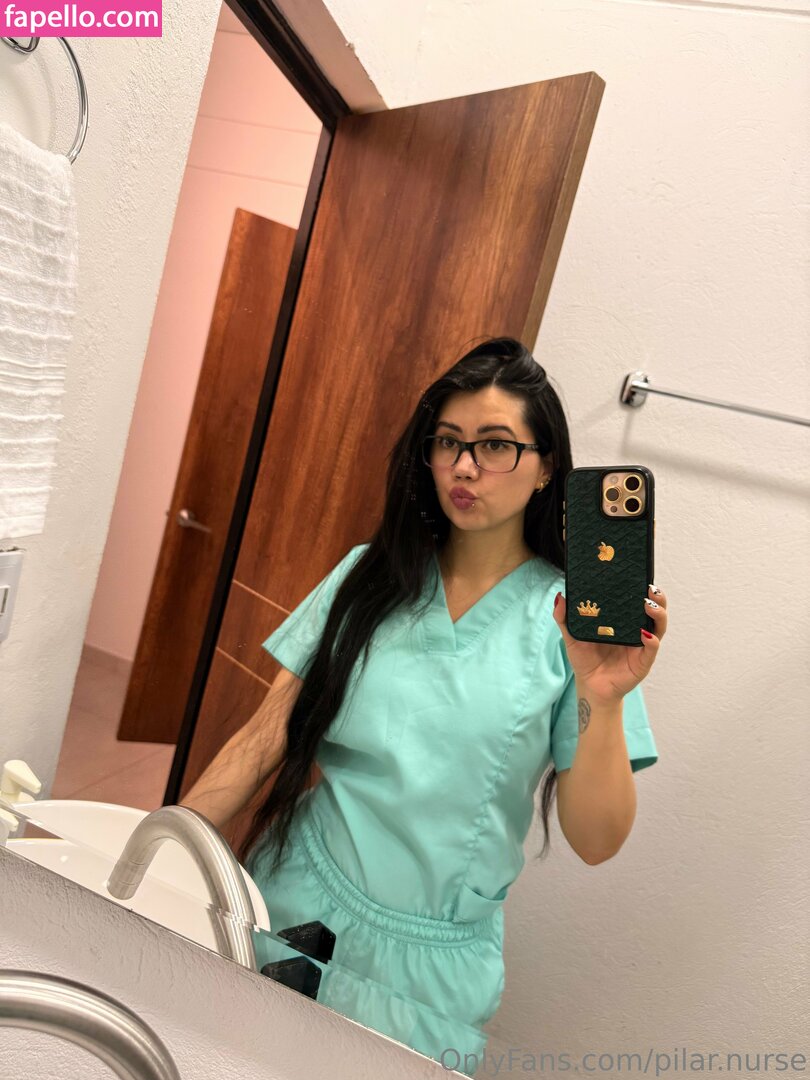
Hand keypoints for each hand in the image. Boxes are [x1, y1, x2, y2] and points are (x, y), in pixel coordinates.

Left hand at [552, 585, 666, 703]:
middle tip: (650, 587)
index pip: (637, 599)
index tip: (639, 574)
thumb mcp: (572, 636)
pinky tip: (644, 634)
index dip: (641, 586)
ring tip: (649, 605)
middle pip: (655, 610)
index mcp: (623, 620)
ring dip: (658, 614)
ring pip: (659, 626)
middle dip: (657, 597)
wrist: (590, 686)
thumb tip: (560, 596)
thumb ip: (564, 618)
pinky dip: (651, 640)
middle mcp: (636, 629)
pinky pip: (652, 648)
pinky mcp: (643, 661)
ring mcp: (642, 645)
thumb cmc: (585, 659)